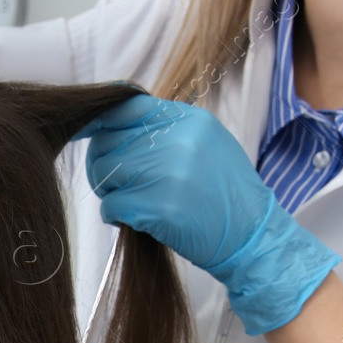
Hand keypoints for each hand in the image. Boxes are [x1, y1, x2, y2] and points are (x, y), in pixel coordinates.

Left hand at [76, 94, 341, 335]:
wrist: (252, 236)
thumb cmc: (223, 195)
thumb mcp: (204, 145)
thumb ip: (164, 132)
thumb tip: (110, 126)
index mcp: (188, 119)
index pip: (126, 107)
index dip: (101, 123)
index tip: (89, 136)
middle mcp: (179, 139)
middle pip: (108, 141)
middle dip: (102, 165)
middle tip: (115, 185)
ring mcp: (169, 172)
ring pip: (106, 172)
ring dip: (110, 192)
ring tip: (132, 203)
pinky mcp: (160, 206)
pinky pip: (111, 205)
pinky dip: (115, 216)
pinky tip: (136, 221)